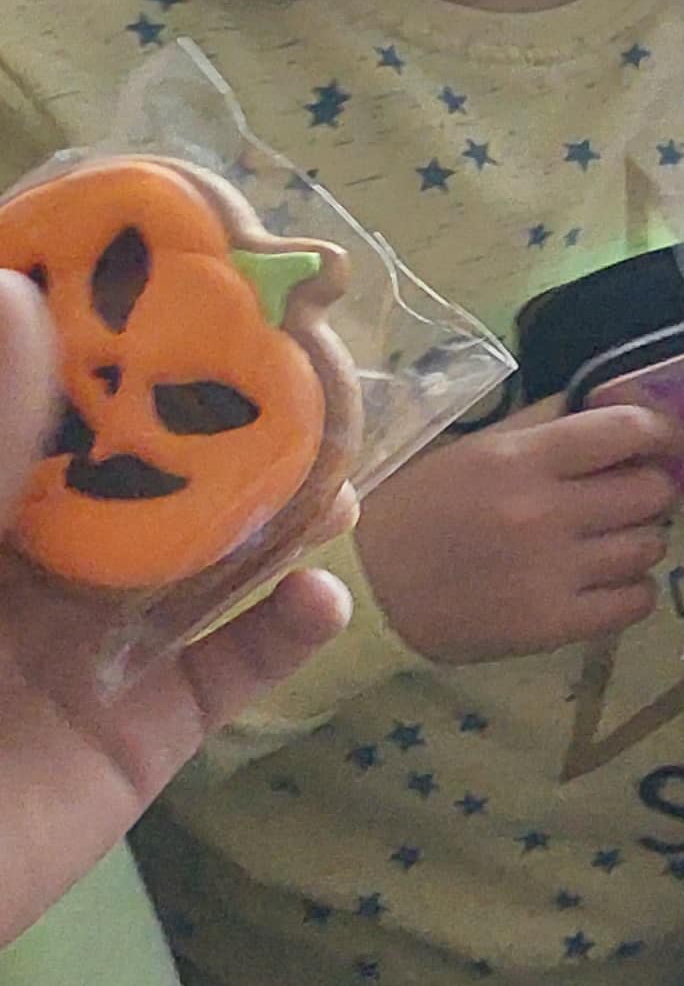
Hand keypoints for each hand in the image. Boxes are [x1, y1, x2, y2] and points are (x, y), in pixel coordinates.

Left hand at [0, 273, 344, 946]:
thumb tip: (17, 299)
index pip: (39, 398)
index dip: (96, 326)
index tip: (169, 254)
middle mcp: (25, 560)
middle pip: (139, 466)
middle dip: (218, 407)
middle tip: (302, 349)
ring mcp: (87, 644)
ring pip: (201, 558)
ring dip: (278, 511)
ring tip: (348, 462)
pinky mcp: (140, 732)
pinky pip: (228, 672)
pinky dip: (284, 635)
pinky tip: (324, 596)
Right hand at [354, 397, 682, 661]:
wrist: (365, 587)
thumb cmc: (423, 507)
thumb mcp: (478, 448)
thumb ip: (550, 424)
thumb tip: (625, 401)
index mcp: (521, 458)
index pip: (628, 430)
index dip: (665, 431)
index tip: (671, 441)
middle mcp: (543, 512)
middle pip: (652, 491)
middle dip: (650, 490)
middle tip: (629, 498)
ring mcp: (551, 572)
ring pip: (650, 546)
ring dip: (641, 540)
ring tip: (609, 541)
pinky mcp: (552, 625)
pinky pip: (636, 601)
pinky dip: (633, 589)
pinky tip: (606, 582)